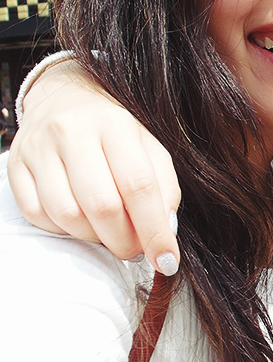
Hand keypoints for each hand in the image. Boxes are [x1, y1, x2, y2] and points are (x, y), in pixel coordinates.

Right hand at [8, 60, 180, 272]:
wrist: (63, 101)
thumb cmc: (114, 135)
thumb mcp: (149, 149)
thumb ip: (165, 188)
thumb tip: (165, 231)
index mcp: (114, 125)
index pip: (138, 185)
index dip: (155, 230)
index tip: (166, 260)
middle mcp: (72, 131)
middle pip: (101, 205)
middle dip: (124, 240)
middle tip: (134, 249)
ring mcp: (39, 148)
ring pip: (67, 215)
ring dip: (93, 238)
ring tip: (108, 234)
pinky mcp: (16, 166)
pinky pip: (37, 215)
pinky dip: (63, 230)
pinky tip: (79, 222)